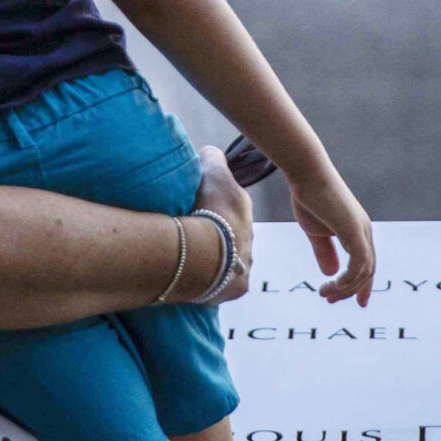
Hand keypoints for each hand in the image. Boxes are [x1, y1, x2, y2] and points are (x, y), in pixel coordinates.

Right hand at [192, 144, 254, 303]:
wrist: (203, 256)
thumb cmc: (206, 210)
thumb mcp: (209, 172)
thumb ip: (211, 158)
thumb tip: (210, 153)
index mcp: (243, 208)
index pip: (228, 202)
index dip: (211, 202)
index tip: (195, 205)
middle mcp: (250, 236)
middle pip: (231, 231)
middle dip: (215, 231)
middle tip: (190, 232)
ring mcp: (246, 264)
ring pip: (230, 258)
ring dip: (214, 257)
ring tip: (190, 257)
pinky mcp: (238, 288)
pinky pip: (224, 283)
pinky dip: (212, 280)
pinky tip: (196, 278)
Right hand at [289, 169, 374, 306]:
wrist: (306, 174)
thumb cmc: (309, 198)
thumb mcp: (316, 232)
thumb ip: (324, 251)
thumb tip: (331, 273)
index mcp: (358, 232)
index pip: (366, 265)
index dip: (362, 285)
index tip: (357, 303)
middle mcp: (365, 232)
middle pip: (367, 272)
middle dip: (350, 291)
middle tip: (327, 299)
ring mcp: (362, 231)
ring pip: (364, 272)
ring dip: (344, 288)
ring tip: (324, 293)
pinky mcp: (355, 231)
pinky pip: (360, 264)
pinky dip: (349, 278)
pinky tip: (333, 283)